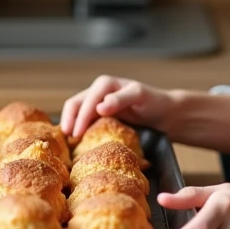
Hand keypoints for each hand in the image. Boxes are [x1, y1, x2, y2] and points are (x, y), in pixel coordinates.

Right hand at [60, 75, 176, 139]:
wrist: (164, 112)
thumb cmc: (154, 101)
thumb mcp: (140, 96)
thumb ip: (121, 99)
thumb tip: (99, 107)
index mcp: (105, 84)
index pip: (86, 100)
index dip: (80, 117)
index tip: (76, 134)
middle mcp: (98, 92)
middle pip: (75, 105)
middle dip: (69, 121)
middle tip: (66, 142)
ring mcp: (97, 104)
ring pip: (76, 113)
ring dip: (70, 126)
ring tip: (66, 144)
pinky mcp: (99, 116)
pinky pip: (83, 121)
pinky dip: (77, 130)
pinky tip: (74, 144)